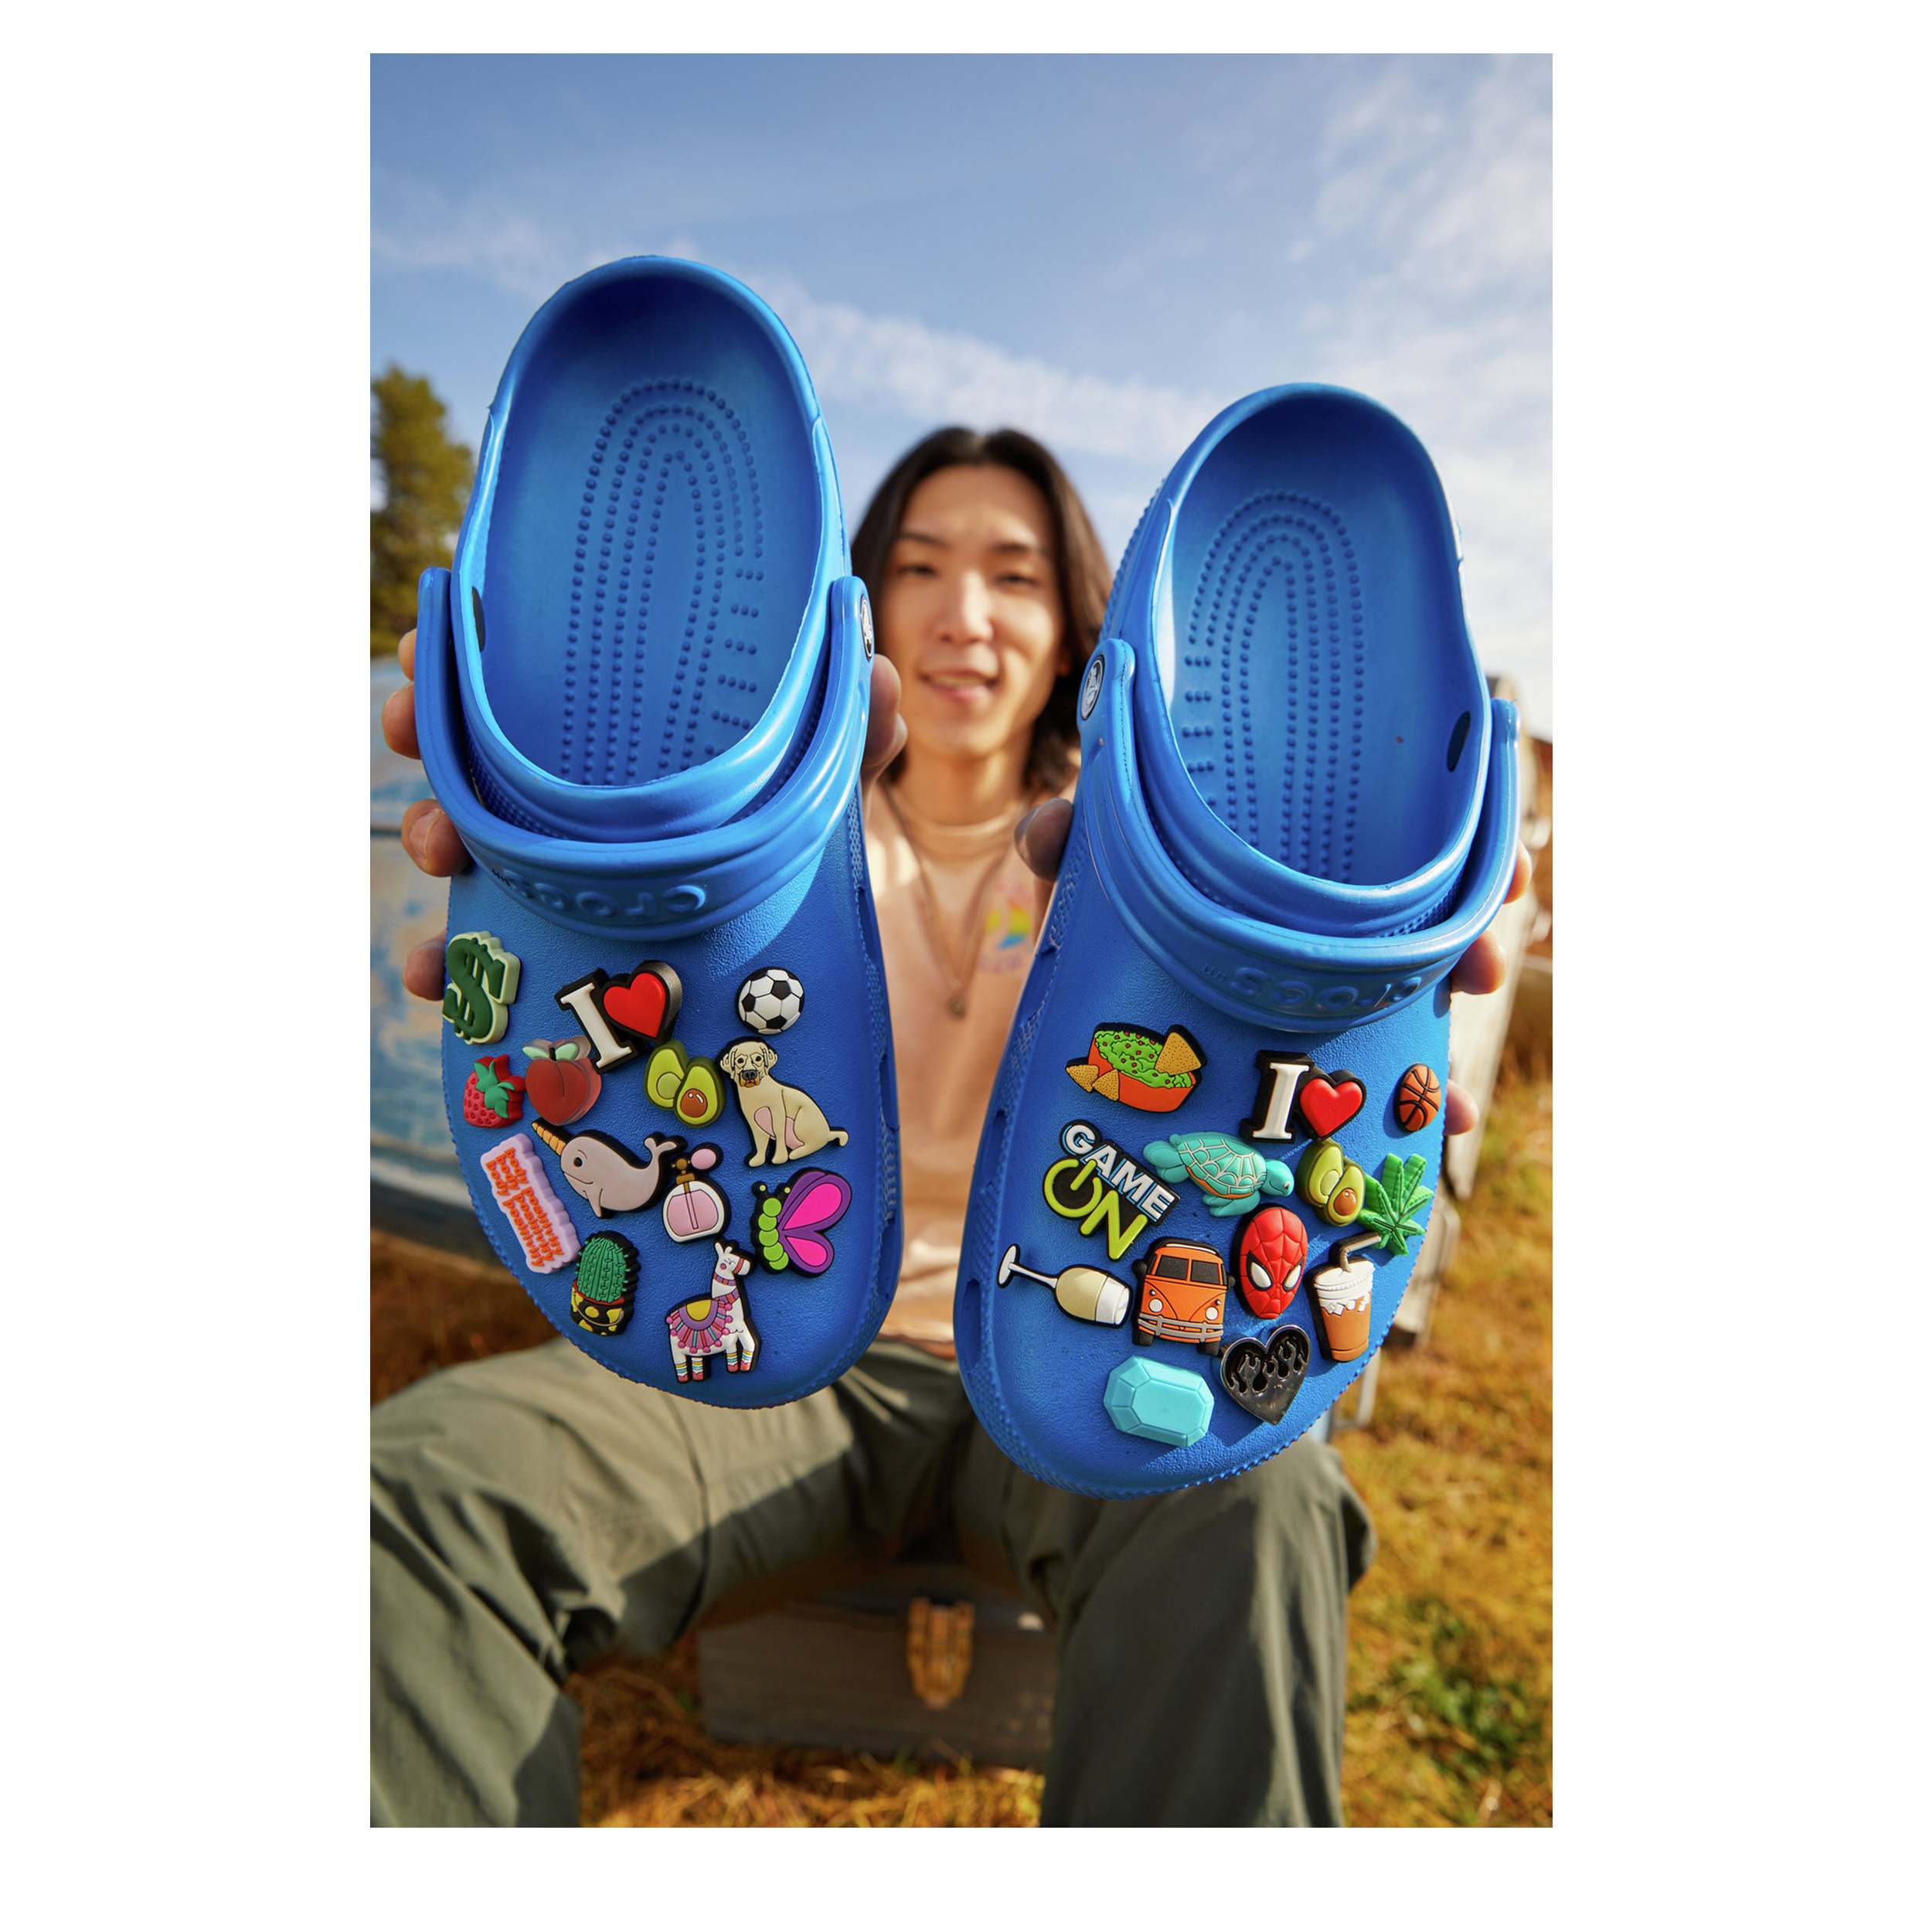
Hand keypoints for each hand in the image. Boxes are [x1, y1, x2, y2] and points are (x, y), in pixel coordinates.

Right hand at [386, 632, 907, 1002]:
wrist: (803, 972)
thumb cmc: (797, 855)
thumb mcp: (826, 795)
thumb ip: (855, 742)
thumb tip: (881, 674)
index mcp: (628, 745)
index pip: (531, 681)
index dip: (470, 658)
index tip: (429, 644)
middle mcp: (579, 799)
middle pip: (477, 753)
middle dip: (428, 737)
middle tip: (407, 729)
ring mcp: (560, 874)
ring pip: (467, 844)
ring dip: (433, 836)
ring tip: (439, 852)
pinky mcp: (556, 951)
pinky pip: (483, 954)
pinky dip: (449, 966)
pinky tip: (432, 977)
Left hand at [1015, 798, 1532, 1139]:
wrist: (1074, 989)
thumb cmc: (1096, 908)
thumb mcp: (1091, 875)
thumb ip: (1069, 844)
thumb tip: (1047, 838)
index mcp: (1283, 866)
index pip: (1396, 843)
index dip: (1464, 856)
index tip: (1507, 875)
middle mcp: (1313, 927)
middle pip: (1417, 932)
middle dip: (1464, 952)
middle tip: (1482, 971)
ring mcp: (1309, 999)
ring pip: (1400, 1019)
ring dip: (1436, 1063)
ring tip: (1453, 1101)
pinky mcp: (1289, 1066)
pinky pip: (1360, 1089)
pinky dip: (1395, 1117)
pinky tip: (1420, 1146)